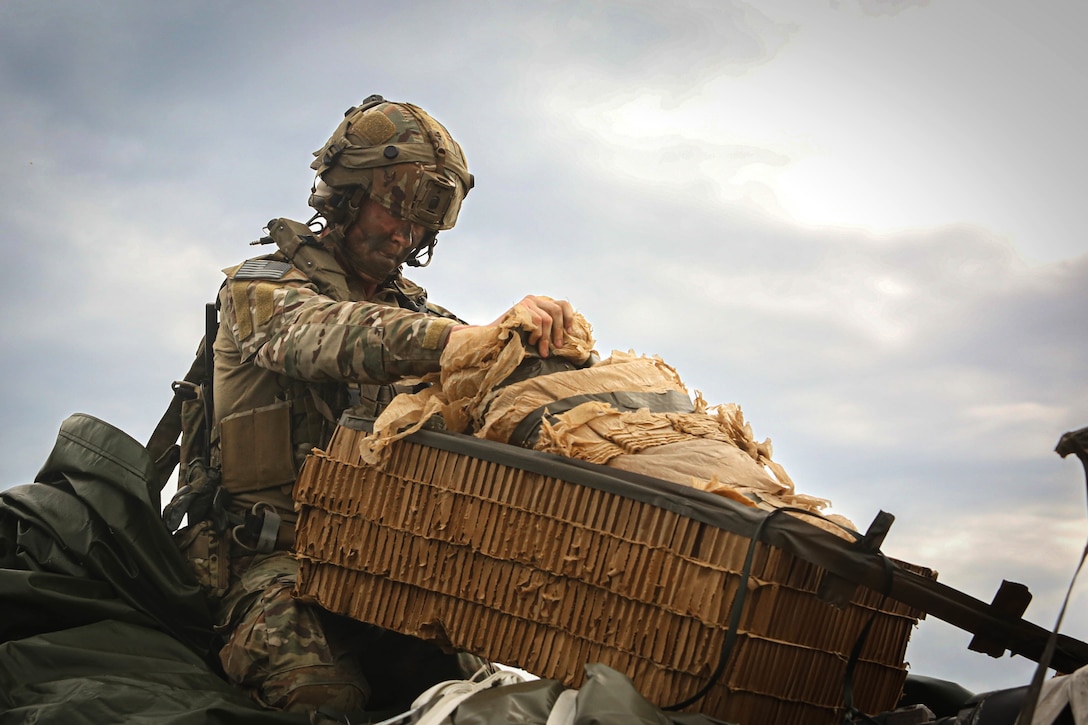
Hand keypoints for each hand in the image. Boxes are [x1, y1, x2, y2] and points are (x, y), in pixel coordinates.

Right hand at [449, 295, 574, 357]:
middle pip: (557, 311)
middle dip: (558, 331)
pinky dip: (537, 334)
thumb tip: (566, 336)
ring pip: (548, 319)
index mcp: (540, 304)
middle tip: (555, 347)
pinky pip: (538, 321)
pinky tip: (530, 341)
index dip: (569, 317)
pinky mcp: (522, 307)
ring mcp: (528, 302)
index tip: (569, 332)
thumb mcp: (535, 332)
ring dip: (546, 337)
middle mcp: (535, 299)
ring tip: (540, 349)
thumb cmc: (514, 338)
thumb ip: (547, 328)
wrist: (492, 338)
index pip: (562, 304)